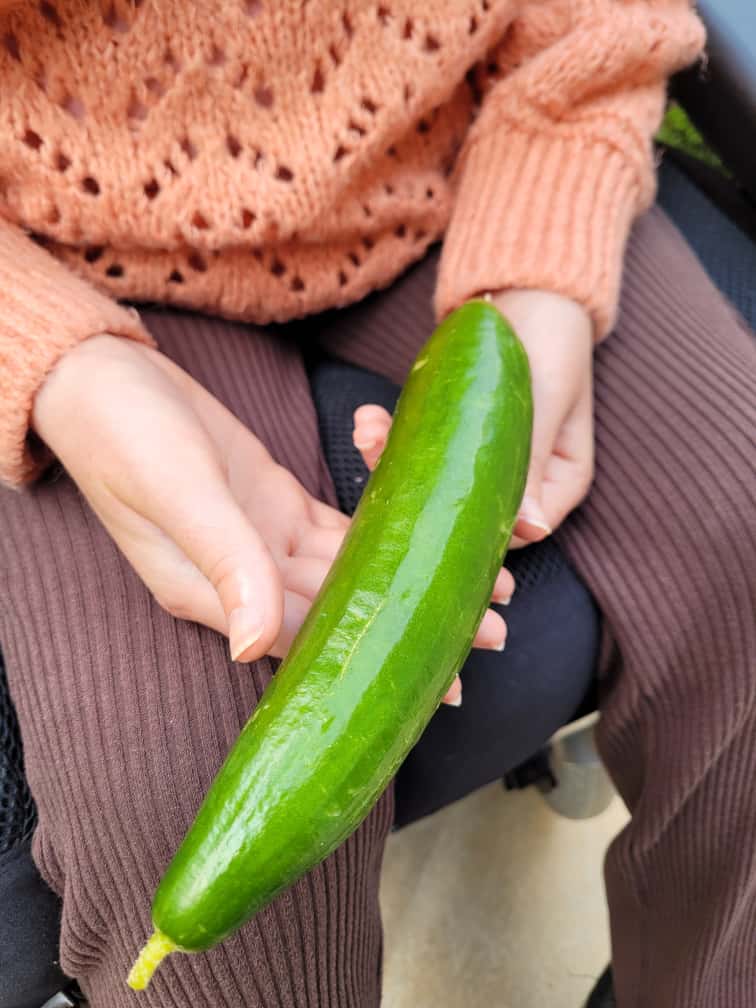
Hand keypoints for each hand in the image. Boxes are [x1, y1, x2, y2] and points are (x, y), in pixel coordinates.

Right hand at [32, 335, 508, 705]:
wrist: (101, 379)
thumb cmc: (122, 435)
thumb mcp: (176, 494)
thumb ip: (223, 563)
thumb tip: (255, 647)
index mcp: (215, 594)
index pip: (310, 644)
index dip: (376, 658)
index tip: (443, 674)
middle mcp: (243, 580)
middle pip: (343, 614)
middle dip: (413, 621)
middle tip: (491, 632)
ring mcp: (261, 542)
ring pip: (351, 574)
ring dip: (409, 579)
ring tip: (478, 586)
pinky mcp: (274, 505)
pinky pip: (338, 530)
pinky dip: (383, 535)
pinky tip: (427, 539)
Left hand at [352, 291, 593, 549]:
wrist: (531, 284)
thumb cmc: (553, 335)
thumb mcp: (547, 398)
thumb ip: (535, 462)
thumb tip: (533, 531)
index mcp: (559, 484)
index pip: (515, 532)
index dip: (471, 537)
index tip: (427, 519)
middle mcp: (522, 480)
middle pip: (465, 512)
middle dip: (415, 494)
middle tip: (375, 459)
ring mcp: (484, 460)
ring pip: (433, 483)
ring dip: (390, 459)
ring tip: (366, 430)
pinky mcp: (454, 435)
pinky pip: (419, 448)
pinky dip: (390, 435)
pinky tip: (367, 417)